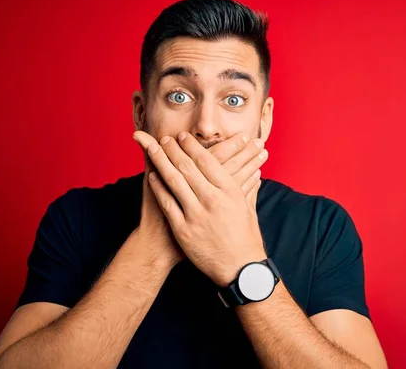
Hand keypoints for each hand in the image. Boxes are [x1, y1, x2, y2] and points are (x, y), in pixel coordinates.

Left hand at [137, 131, 268, 286]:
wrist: (240, 268)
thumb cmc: (246, 238)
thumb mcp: (248, 208)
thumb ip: (247, 187)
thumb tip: (253, 171)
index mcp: (230, 191)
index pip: (207, 161)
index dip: (191, 146)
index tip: (182, 137)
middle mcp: (213, 199)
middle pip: (187, 167)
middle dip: (173, 149)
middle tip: (164, 138)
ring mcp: (196, 215)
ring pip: (174, 181)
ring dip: (162, 162)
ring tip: (154, 149)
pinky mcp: (184, 230)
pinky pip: (167, 203)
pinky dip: (158, 187)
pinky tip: (152, 176)